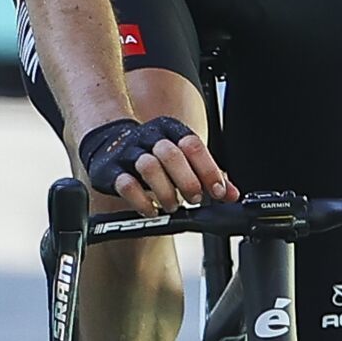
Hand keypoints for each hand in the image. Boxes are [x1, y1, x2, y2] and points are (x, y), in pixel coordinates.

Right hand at [78, 116, 234, 215]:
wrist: (109, 143)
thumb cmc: (153, 154)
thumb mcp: (182, 157)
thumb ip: (207, 174)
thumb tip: (232, 195)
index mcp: (171, 131)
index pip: (193, 145)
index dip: (208, 170)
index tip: (219, 192)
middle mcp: (149, 138)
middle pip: (171, 154)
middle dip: (188, 181)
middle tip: (195, 200)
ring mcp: (128, 152)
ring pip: (148, 167)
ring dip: (165, 192)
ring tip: (172, 206)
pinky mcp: (109, 170)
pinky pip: (126, 184)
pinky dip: (141, 201)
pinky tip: (151, 210)